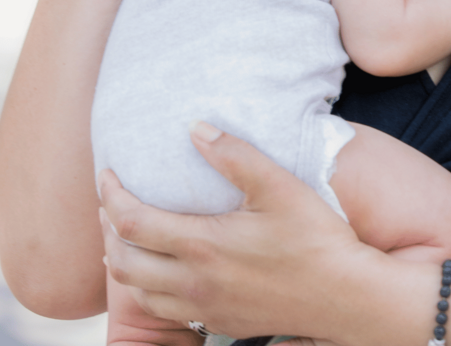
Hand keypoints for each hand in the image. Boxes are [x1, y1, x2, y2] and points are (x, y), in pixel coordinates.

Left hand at [99, 124, 364, 340]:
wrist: (343, 296)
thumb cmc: (314, 237)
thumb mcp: (278, 185)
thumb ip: (234, 155)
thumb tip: (195, 128)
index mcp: (202, 245)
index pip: (132, 223)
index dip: (110, 196)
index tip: (107, 174)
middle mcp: (194, 282)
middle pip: (122, 262)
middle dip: (107, 229)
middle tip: (110, 201)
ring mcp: (204, 307)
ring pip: (138, 292)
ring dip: (122, 260)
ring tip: (124, 233)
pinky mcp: (218, 322)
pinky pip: (163, 310)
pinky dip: (146, 286)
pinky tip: (159, 269)